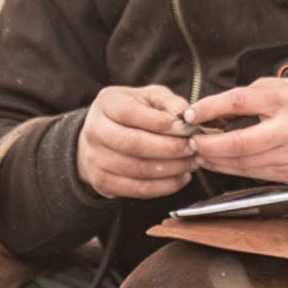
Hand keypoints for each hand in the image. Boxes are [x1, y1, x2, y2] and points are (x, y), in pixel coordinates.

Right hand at [77, 84, 196, 199]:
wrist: (105, 136)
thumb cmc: (136, 112)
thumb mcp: (151, 98)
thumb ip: (170, 103)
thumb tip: (187, 118)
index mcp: (107, 103)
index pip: (129, 113)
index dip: (158, 122)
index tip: (185, 127)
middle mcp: (94, 130)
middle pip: (133, 144)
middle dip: (169, 148)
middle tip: (193, 148)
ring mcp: (95, 158)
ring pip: (138, 169)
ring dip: (171, 169)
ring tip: (191, 163)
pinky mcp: (102, 182)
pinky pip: (137, 189)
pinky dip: (165, 186)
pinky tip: (181, 177)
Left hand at [185, 78, 287, 182]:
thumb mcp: (282, 87)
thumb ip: (250, 95)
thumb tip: (215, 108)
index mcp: (285, 101)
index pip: (240, 102)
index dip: (211, 108)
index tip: (192, 113)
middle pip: (240, 143)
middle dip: (209, 145)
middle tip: (191, 141)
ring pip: (244, 164)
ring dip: (217, 161)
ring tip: (200, 153)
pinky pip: (255, 175)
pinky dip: (234, 169)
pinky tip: (221, 163)